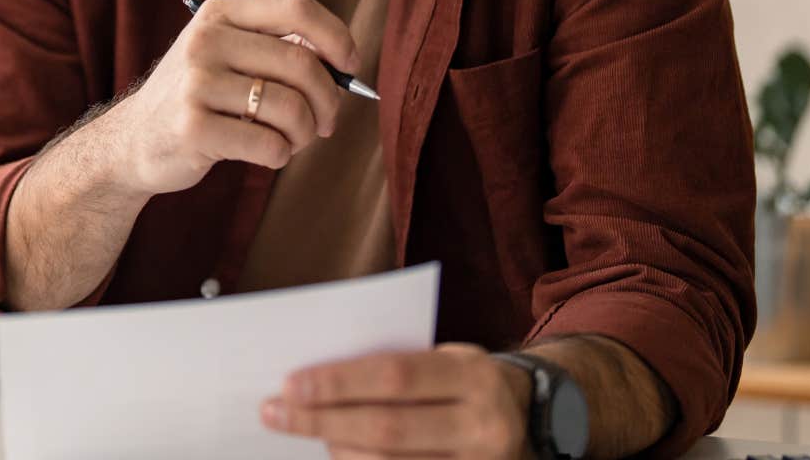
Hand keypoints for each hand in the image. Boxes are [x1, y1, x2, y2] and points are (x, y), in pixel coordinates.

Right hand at [93, 0, 359, 196]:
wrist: (132, 141)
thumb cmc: (198, 97)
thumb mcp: (225, 55)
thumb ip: (275, 48)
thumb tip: (342, 63)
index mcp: (219, 13)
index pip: (296, 7)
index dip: (336, 35)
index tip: (349, 65)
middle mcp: (205, 41)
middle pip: (301, 63)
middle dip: (328, 100)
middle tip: (326, 122)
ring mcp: (196, 83)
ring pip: (290, 108)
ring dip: (306, 134)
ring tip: (293, 141)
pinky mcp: (192, 127)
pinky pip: (269, 145)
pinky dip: (280, 156)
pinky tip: (267, 153)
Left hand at [259, 343, 532, 459]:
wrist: (537, 419)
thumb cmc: (467, 382)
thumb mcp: (447, 359)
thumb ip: (396, 366)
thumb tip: (318, 379)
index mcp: (473, 376)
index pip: (395, 376)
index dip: (339, 382)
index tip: (289, 383)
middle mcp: (482, 425)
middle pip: (387, 428)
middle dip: (323, 422)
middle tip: (273, 413)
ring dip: (337, 451)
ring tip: (301, 434)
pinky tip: (337, 457)